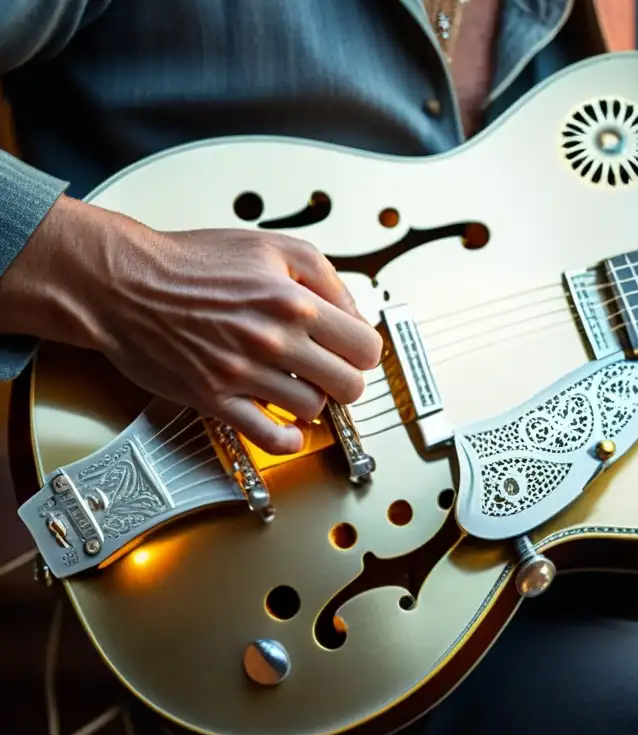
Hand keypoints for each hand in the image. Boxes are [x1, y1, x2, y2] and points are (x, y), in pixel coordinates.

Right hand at [0, 195, 381, 453]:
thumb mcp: (271, 246)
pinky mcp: (215, 398)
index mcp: (294, 302)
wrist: (126, 283)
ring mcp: (245, 373)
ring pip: (313, 409)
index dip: (363, 349)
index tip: (353, 349)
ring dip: (312, 401)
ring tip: (299, 385)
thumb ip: (323, 276)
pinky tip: (286, 425)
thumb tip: (353, 311)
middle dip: (346, 379)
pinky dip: (286, 439)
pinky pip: (268, 437)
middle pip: (349, 384)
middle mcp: (273, 340)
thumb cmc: (191, 263)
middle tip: (332, 371)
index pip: (365, 346)